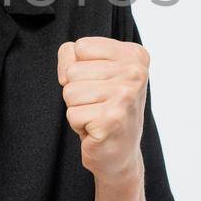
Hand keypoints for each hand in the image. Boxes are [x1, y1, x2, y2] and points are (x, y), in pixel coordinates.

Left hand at [57, 35, 149, 185]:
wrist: (121, 153)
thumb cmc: (105, 108)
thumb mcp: (93, 72)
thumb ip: (72, 57)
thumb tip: (65, 73)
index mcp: (134, 55)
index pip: (80, 47)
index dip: (80, 69)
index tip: (99, 84)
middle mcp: (135, 72)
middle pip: (72, 71)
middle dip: (77, 91)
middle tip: (98, 105)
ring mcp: (125, 95)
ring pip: (69, 92)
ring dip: (77, 108)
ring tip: (96, 116)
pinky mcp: (112, 119)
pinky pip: (72, 114)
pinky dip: (78, 125)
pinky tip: (96, 129)